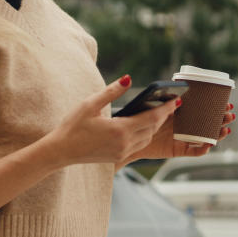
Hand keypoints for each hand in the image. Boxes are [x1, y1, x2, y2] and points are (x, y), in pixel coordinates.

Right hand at [46, 76, 178, 167]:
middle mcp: (124, 143)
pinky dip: (144, 135)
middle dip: (162, 116)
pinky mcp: (118, 157)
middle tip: (170, 105)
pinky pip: (138, 145)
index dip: (166, 109)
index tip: (176, 101)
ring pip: (147, 138)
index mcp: (120, 129)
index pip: (151, 118)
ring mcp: (122, 152)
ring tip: (157, 114)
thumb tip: (128, 78)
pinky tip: (141, 127)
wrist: (61, 151)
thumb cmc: (72, 126)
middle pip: (152, 128)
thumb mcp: (89, 104)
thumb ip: (111, 91)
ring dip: (153, 127)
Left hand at [131, 103, 236, 160]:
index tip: (227, 102)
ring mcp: (183, 138)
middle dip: (221, 119)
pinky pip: (195, 151)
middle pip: (208, 123)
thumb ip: (165, 104)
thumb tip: (178, 98)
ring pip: (205, 136)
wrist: (128, 139)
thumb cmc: (138, 121)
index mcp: (180, 114)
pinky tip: (211, 142)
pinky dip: (203, 148)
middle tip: (230, 114)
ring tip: (226, 128)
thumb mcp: (153, 109)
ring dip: (217, 133)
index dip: (215, 107)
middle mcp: (184, 126)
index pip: (202, 109)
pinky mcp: (178, 150)